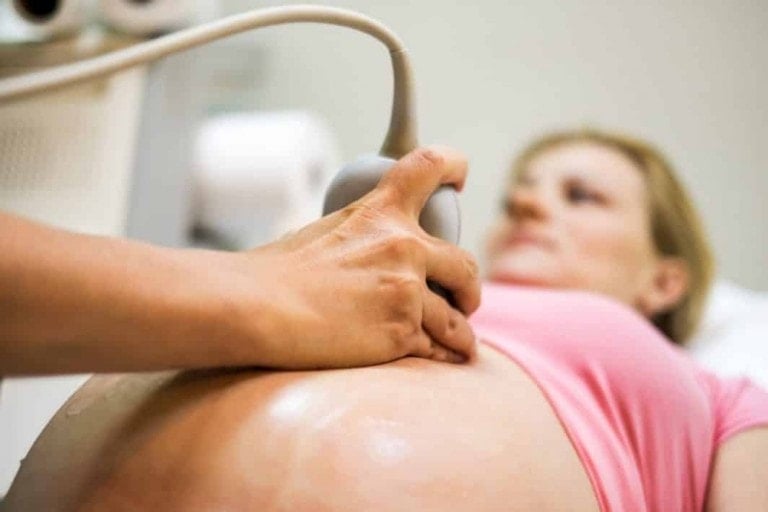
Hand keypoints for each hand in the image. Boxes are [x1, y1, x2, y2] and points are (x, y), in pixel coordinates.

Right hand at [209, 146, 480, 368]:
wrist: (258, 307)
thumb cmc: (276, 275)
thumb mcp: (324, 234)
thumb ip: (361, 241)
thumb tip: (368, 262)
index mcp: (380, 212)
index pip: (429, 166)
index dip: (453, 165)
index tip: (461, 177)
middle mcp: (403, 246)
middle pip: (466, 265)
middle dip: (470, 288)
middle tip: (465, 301)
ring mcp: (406, 290)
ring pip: (456, 318)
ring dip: (460, 333)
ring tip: (459, 344)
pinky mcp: (402, 331)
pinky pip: (438, 348)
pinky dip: (441, 356)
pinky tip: (442, 359)